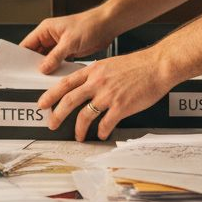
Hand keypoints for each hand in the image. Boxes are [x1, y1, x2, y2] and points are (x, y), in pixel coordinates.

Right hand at [19, 8, 117, 74]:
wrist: (108, 24)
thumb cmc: (89, 25)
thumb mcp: (70, 42)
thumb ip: (55, 56)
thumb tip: (43, 69)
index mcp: (46, 29)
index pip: (27, 45)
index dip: (21, 57)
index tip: (17, 70)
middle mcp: (51, 37)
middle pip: (36, 54)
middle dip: (34, 66)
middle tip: (30, 79)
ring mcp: (59, 45)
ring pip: (48, 60)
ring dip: (47, 69)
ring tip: (43, 81)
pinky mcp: (69, 52)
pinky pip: (58, 63)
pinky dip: (57, 70)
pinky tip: (57, 78)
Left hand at [37, 50, 176, 140]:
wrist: (158, 65)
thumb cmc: (138, 65)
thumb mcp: (110, 64)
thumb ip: (96, 75)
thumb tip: (86, 86)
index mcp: (93, 71)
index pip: (65, 83)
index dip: (51, 95)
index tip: (43, 103)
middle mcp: (97, 82)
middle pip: (69, 100)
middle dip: (57, 115)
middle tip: (52, 124)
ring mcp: (108, 95)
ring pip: (85, 115)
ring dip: (79, 129)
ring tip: (79, 136)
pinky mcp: (121, 106)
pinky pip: (106, 124)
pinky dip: (102, 132)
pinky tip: (102, 134)